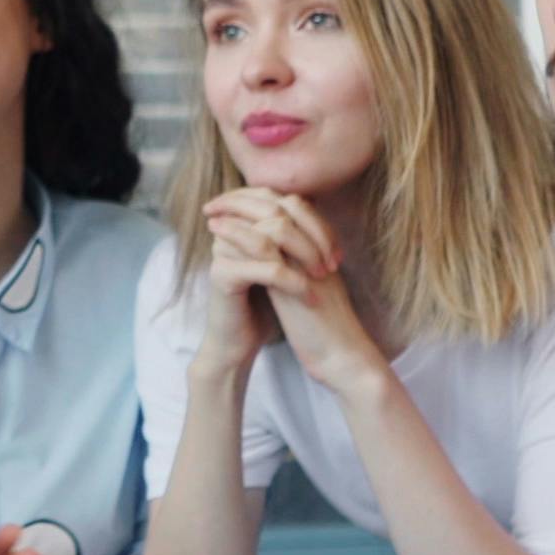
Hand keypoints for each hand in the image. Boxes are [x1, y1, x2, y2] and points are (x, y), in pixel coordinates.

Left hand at [203, 189, 388, 399]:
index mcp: (320, 249)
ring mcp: (307, 261)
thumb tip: (271, 255)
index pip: (294, 208)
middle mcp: (315, 249)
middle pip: (283, 204)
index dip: (261, 200)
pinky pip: (267, 247)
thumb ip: (296, 268)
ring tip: (211, 213)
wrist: (343, 356)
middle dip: (246, 198)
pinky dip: (240, 236)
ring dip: (238, 213)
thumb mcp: (310, 290)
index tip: (231, 201)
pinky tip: (218, 235)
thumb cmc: (325, 329)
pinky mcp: (297, 280)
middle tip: (216, 201)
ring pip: (274, 221)